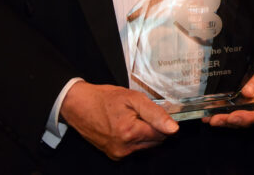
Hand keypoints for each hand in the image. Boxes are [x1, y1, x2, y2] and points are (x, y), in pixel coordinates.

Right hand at [60, 81, 177, 159]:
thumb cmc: (105, 98)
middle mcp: (125, 148)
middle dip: (154, 126)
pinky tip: (125, 123)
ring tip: (132, 116)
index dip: (163, 120)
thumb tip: (173, 128)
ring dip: (145, 132)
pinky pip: (134, 148)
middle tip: (141, 111)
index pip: (162, 134)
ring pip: (146, 145)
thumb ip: (155, 113)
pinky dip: (135, 137)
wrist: (79, 106)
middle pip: (155, 141)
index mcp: (131, 133)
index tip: (156, 110)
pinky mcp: (113, 155)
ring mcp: (118, 153)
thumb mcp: (133, 98)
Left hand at [205, 57, 253, 127]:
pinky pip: (239, 118)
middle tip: (214, 119)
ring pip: (243, 122)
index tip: (233, 116)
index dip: (247, 116)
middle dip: (231, 121)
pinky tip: (213, 116)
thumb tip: (246, 93)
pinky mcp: (252, 114)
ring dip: (226, 121)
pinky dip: (226, 118)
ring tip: (210, 119)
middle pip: (250, 120)